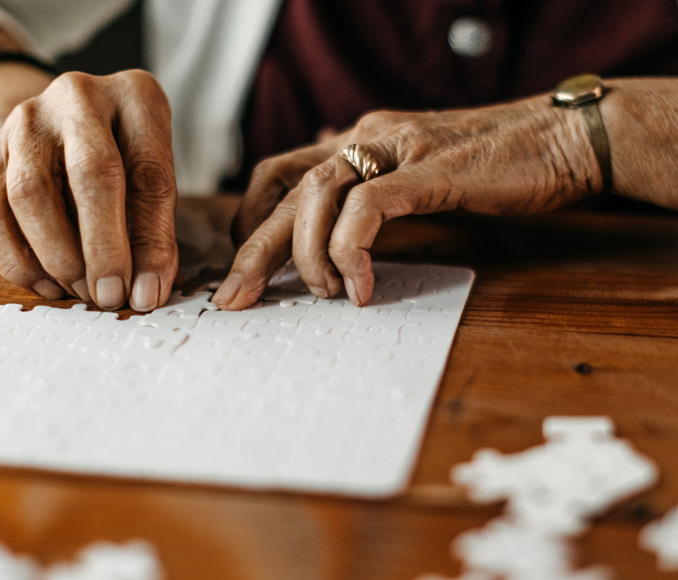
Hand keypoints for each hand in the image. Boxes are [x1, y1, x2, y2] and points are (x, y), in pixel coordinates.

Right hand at [0, 70, 177, 310]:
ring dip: (58, 257)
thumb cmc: (122, 160)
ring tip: (82, 291)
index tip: (145, 292)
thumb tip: (147, 292)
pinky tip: (48, 284)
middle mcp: (78, 98)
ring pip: (29, 195)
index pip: (148, 173)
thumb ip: (154, 231)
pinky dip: (18, 261)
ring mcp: (25, 122)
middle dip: (102, 249)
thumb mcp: (152, 180)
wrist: (58, 128)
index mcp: (135, 98)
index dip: (149, 241)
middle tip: (109, 296)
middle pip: (90, 174)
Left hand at [213, 96, 597, 309]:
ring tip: (319, 293)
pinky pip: (369, 208)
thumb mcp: (419, 172)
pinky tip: (362, 286)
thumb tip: (342, 204)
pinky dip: (353, 250)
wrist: (566, 138)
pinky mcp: (431, 169)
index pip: (282, 172)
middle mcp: (368, 136)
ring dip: (305, 252)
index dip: (252, 217)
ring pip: (316, 194)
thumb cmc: (496, 164)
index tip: (247, 264)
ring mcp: (398, 149)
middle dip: (252, 248)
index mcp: (361, 138)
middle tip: (233, 299)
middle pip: (284, 188)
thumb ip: (376, 183)